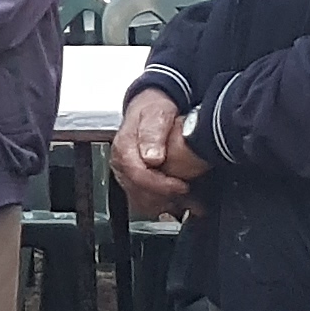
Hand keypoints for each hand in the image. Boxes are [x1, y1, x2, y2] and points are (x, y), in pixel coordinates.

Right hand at [108, 88, 207, 214]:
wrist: (150, 107)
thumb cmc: (154, 109)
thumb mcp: (158, 113)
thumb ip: (154, 134)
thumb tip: (152, 158)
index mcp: (124, 147)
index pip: (137, 175)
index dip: (160, 185)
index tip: (181, 186)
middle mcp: (121, 162)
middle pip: (138, 191)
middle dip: (164, 196)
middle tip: (188, 194)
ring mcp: (125, 172)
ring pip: (140, 199)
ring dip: (163, 203)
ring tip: (187, 200)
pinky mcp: (133, 178)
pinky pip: (143, 198)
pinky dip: (161, 203)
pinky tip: (179, 201)